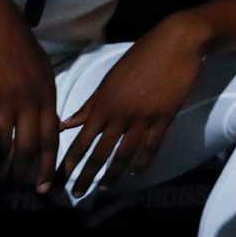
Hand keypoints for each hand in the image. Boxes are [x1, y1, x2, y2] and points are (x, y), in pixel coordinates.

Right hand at [0, 0, 61, 192]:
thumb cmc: (18, 46)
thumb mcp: (42, 71)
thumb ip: (45, 99)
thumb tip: (53, 123)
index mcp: (47, 96)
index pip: (52, 138)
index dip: (48, 165)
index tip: (45, 186)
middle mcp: (29, 102)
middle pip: (29, 148)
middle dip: (23, 175)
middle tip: (17, 194)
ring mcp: (3, 102)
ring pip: (2, 146)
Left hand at [58, 16, 210, 197]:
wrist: (176, 42)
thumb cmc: (141, 56)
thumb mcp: (111, 78)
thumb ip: (90, 104)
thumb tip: (68, 123)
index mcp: (103, 103)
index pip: (80, 139)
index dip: (69, 162)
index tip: (59, 178)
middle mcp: (119, 113)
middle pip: (99, 152)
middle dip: (86, 176)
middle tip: (78, 194)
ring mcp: (143, 116)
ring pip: (124, 154)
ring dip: (114, 174)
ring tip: (106, 188)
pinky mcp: (164, 116)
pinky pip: (152, 146)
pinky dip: (143, 162)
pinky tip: (136, 173)